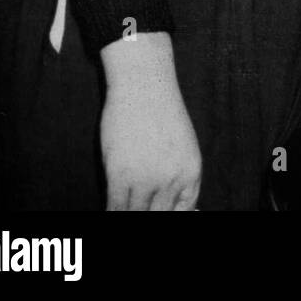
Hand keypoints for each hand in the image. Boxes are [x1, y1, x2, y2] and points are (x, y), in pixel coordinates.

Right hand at [99, 33, 201, 210]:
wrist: (145, 84)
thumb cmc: (161, 112)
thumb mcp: (181, 146)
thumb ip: (176, 176)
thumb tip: (168, 205)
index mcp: (191, 172)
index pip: (184, 212)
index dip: (169, 217)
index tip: (156, 214)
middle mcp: (173, 180)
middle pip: (158, 217)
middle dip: (147, 217)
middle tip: (137, 212)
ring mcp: (147, 179)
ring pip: (135, 216)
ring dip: (128, 215)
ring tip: (123, 210)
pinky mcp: (121, 175)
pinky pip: (115, 208)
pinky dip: (111, 213)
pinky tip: (108, 211)